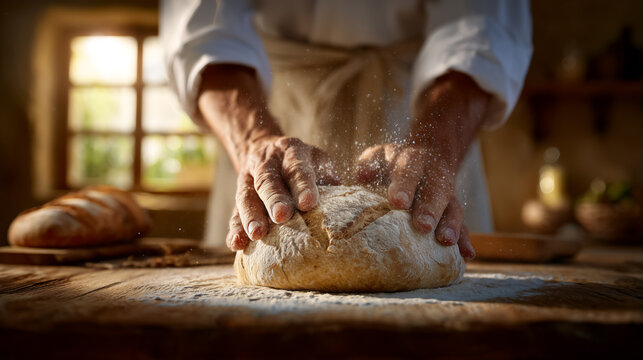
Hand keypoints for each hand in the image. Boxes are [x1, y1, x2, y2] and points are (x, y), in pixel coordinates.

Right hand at [197, 64, 339, 250]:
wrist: (264, 149)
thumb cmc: (301, 163)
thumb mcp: (317, 161)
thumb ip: (328, 180)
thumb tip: (346, 205)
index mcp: (292, 151)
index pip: (298, 167)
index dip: (303, 185)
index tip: (309, 203)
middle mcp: (267, 162)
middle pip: (268, 180)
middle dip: (274, 199)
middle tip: (281, 217)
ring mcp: (248, 178)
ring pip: (246, 196)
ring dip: (251, 216)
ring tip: (257, 235)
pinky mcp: (239, 195)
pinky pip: (234, 211)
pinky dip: (235, 228)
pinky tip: (236, 243)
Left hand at [356, 143, 474, 258]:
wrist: (428, 155)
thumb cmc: (394, 163)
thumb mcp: (379, 156)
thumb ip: (369, 163)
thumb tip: (362, 176)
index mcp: (413, 160)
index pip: (409, 170)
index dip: (404, 186)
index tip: (397, 202)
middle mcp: (434, 176)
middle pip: (435, 190)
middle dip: (430, 208)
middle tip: (423, 225)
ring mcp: (447, 194)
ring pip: (453, 208)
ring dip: (451, 225)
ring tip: (446, 241)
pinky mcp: (453, 210)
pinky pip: (463, 224)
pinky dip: (465, 239)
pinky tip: (467, 254)